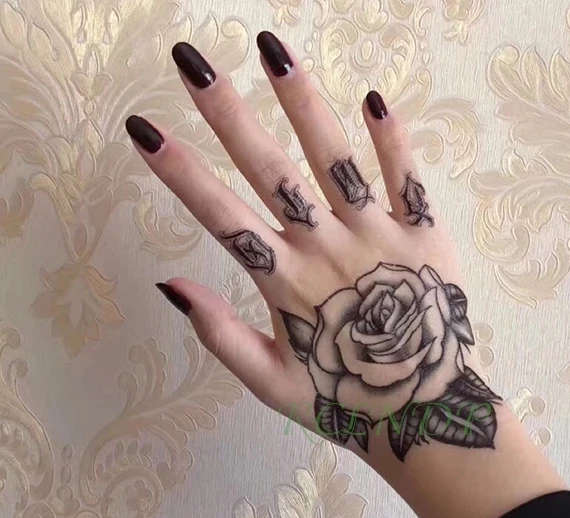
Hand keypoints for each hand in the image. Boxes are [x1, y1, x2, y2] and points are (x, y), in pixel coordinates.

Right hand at [128, 32, 564, 517]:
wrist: (426, 415)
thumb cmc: (343, 402)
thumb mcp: (270, 384)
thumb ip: (220, 335)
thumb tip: (170, 286)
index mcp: (287, 284)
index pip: (222, 217)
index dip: (180, 172)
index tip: (143, 127)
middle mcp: (328, 249)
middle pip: (270, 172)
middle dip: (226, 114)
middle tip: (191, 59)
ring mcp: (379, 237)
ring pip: (335, 160)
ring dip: (303, 104)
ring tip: (273, 50)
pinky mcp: (425, 236)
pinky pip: (408, 180)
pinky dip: (393, 140)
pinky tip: (375, 98)